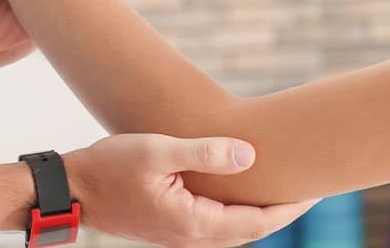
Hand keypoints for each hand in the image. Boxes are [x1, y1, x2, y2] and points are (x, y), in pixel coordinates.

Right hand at [65, 134, 316, 247]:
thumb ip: (204, 152)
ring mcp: (180, 237)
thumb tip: (249, 155)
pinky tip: (244, 195)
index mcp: (193, 223)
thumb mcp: (158, 151)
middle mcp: (190, 238)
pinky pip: (217, 227)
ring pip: (234, 232)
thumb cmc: (110, 167)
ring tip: (285, 192)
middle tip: (312, 189)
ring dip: (261, 215)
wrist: (71, 189)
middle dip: (283, 212)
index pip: (256, 223)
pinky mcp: (171, 228)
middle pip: (251, 231)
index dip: (290, 208)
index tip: (317, 191)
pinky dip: (239, 215)